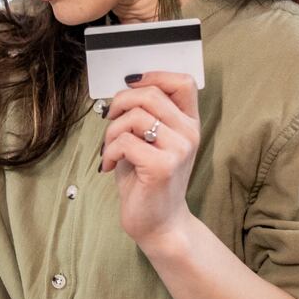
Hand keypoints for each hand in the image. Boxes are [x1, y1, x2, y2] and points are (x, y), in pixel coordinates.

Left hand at [100, 70, 200, 248]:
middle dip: (120, 103)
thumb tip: (124, 88)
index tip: (131, 85)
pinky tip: (111, 165)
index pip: (183, 82)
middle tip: (110, 120)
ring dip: (112, 131)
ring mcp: (179, 150)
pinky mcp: (162, 166)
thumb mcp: (150, 141)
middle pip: (150, 94)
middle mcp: (189, 134)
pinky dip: (110, 151)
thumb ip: (146, 115)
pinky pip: (125, 142)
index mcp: (189, 124)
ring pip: (135, 117)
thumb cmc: (147, 180)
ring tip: (110, 149)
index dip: (154, 76)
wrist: (158, 223)